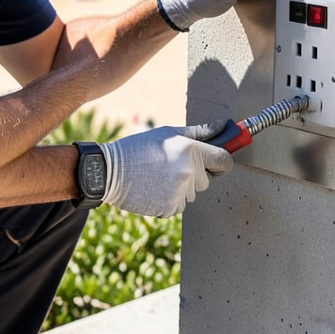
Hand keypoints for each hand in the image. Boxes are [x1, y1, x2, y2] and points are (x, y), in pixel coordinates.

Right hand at [98, 123, 233, 217]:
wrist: (109, 171)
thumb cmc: (139, 148)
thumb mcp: (168, 133)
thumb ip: (199, 132)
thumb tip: (225, 125)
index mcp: (190, 149)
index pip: (224, 161)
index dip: (223, 162)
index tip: (218, 162)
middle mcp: (189, 171)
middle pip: (207, 180)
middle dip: (195, 175)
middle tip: (171, 165)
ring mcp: (180, 192)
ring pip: (192, 193)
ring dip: (181, 187)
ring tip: (157, 176)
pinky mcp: (170, 207)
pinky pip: (179, 205)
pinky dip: (169, 200)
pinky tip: (153, 188)